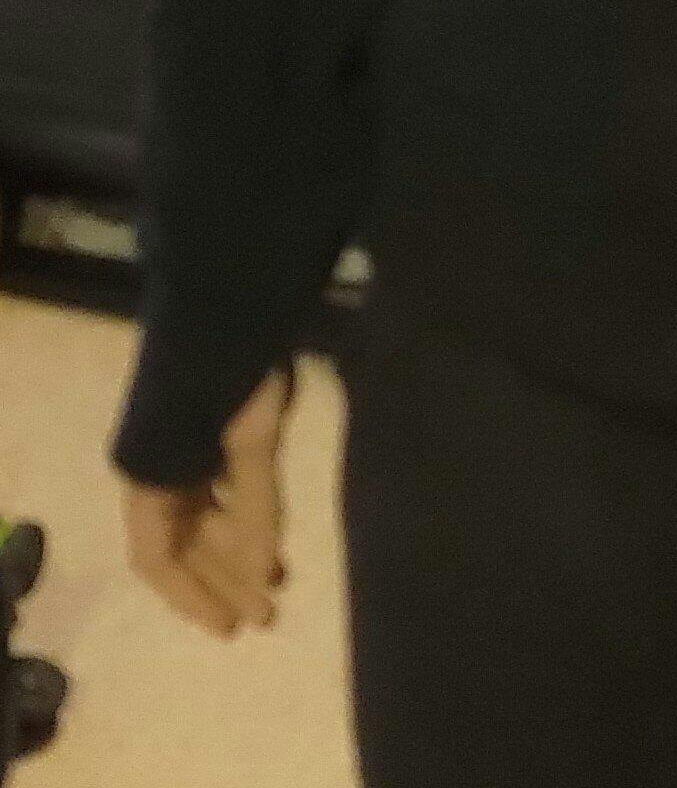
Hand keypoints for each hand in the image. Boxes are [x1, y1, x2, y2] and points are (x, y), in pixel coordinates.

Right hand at [119, 361, 294, 638]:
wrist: (236, 298)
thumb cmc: (237, 371)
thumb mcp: (252, 442)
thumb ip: (256, 508)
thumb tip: (262, 576)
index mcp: (150, 478)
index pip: (158, 559)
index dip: (191, 597)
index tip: (229, 627)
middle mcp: (159, 471)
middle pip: (184, 546)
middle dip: (222, 581)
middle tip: (265, 616)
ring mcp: (185, 451)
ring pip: (205, 520)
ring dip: (237, 552)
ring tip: (276, 585)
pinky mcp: (213, 432)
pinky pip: (221, 492)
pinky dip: (245, 518)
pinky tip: (273, 540)